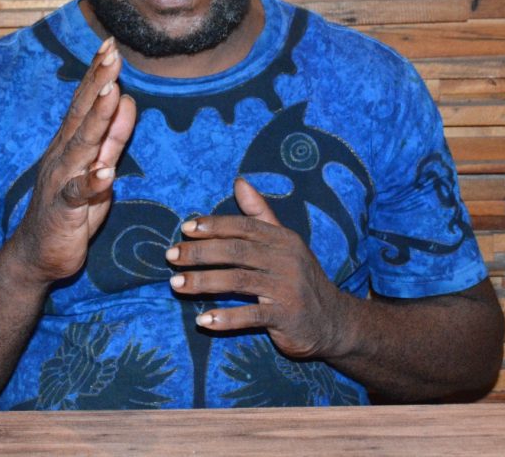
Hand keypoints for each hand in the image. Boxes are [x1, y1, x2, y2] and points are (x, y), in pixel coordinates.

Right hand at [9, 36, 135, 284]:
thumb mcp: (100, 167)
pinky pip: (79, 194)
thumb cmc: (70, 210)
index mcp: (72, 144)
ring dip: (97, 119)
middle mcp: (63, 156)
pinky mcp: (64, 211)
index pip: (85, 102)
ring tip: (113, 93)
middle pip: (82, 114)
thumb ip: (114, 137)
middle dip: (98, 83)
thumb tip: (128, 98)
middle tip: (111, 53)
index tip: (110, 44)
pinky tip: (105, 172)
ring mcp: (61, 182)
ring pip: (81, 146)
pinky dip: (92, 182)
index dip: (98, 74)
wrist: (37, 255)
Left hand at [165, 178, 354, 359]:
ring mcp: (287, 288)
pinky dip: (226, 318)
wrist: (334, 322)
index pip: (244, 226)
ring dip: (204, 282)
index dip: (214, 225)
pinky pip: (252, 316)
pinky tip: (203, 319)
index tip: (185, 228)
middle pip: (236, 251)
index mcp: (283, 239)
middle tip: (170, 256)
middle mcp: (286, 259)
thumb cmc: (300, 278)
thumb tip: (239, 182)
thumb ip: (260, 214)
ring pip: (238, 281)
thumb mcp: (285, 243)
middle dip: (200, 252)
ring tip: (176, 285)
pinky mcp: (287, 317)